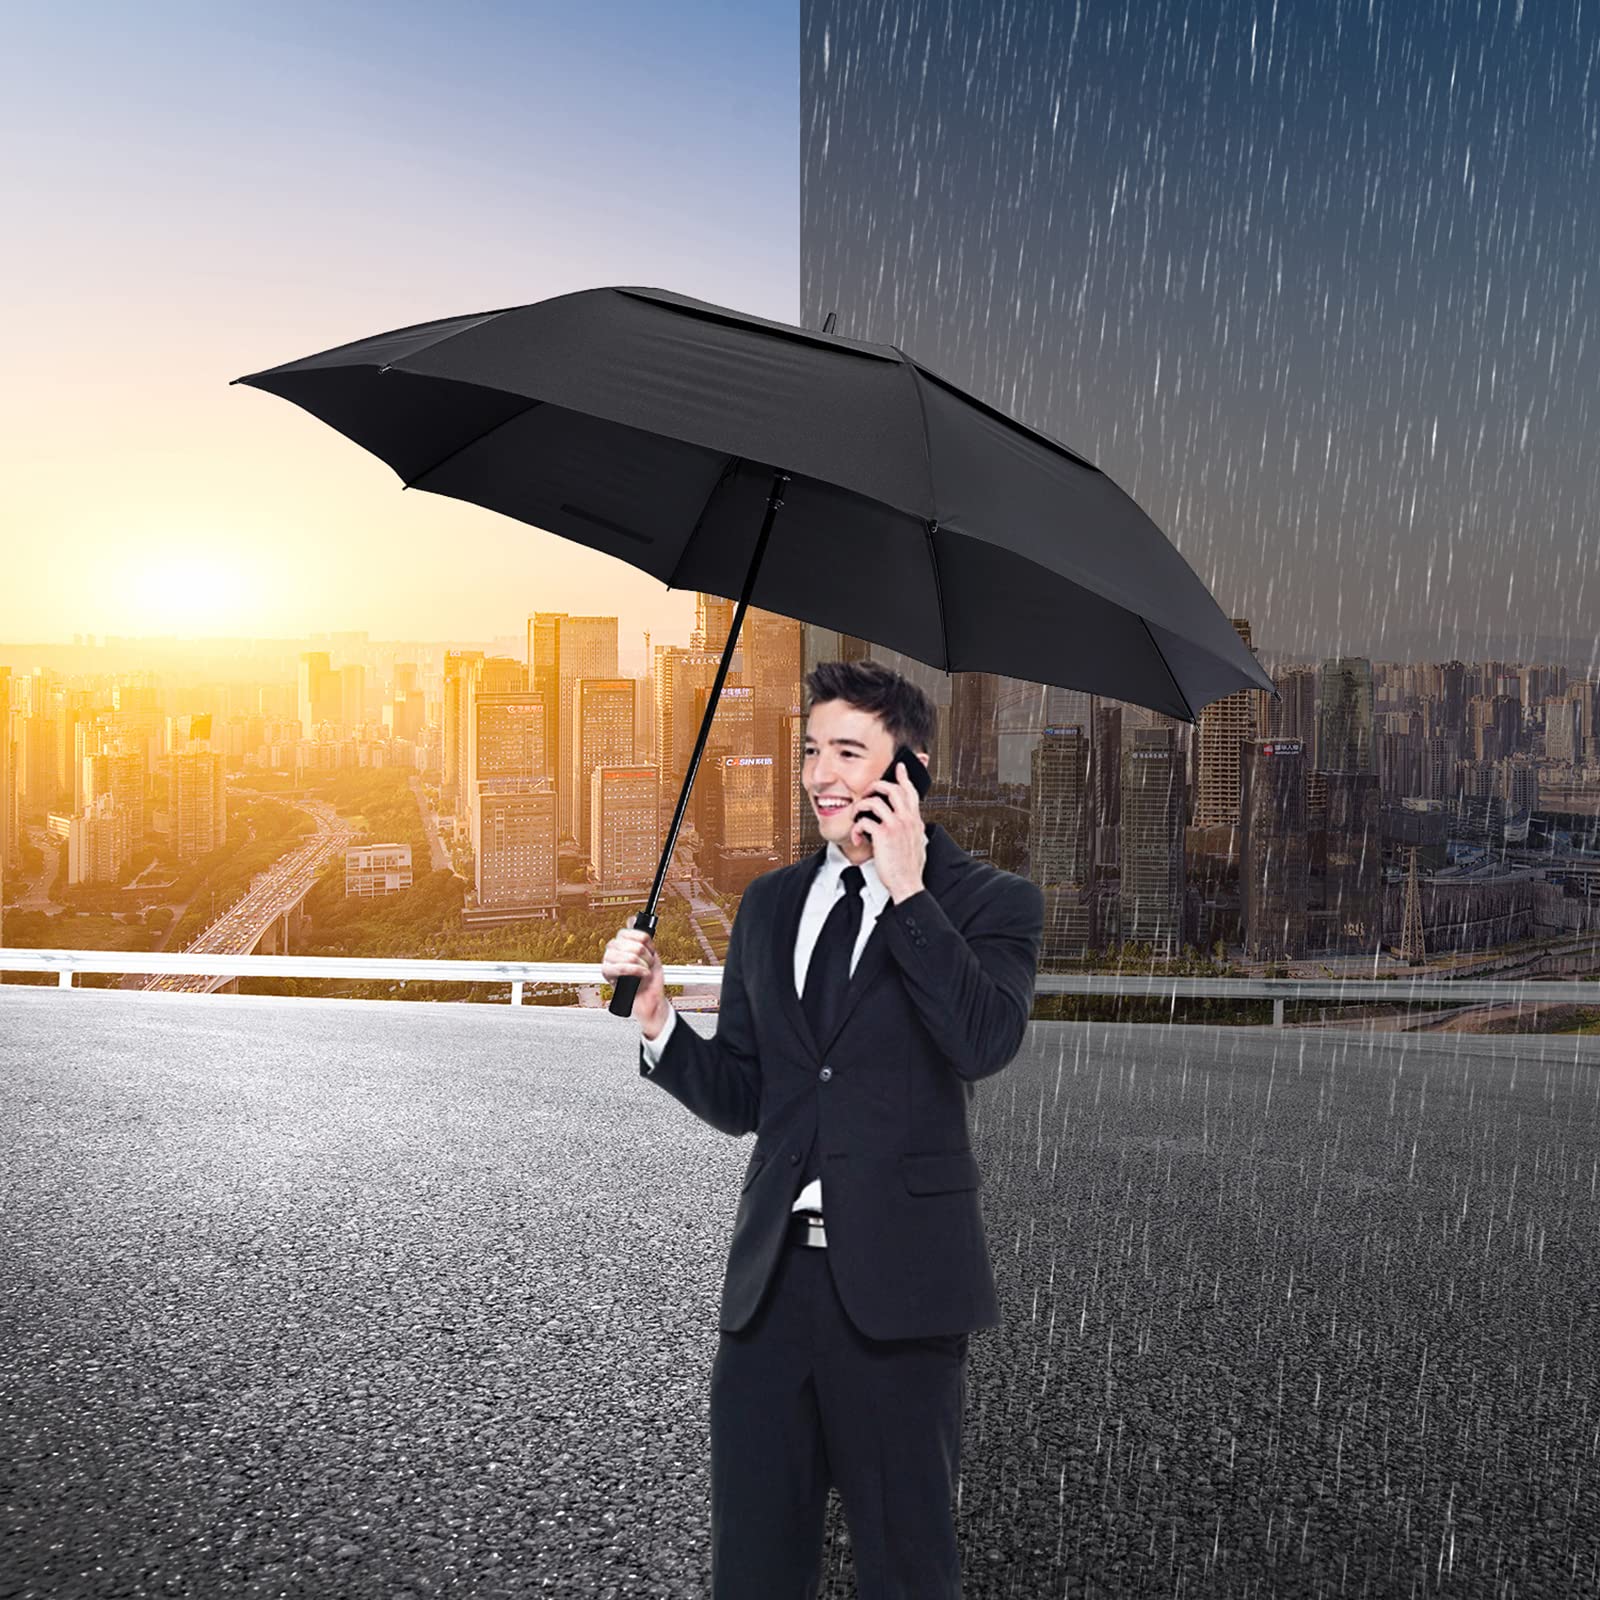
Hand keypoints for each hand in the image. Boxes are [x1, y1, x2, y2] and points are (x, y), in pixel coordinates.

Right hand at [602, 924, 667, 1029]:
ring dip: (642, 965)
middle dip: (644, 954)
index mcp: (622, 944)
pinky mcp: (606, 974)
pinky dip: (636, 971)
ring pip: (626, 955)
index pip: (627, 931)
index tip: (649, 947)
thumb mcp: (651, 953)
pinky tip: (641, 975)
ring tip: (644, 971)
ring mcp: (608, 961)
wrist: (651, 1000)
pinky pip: (620, 967)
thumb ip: (643, 937)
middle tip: (648, 963)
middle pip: (628, 943)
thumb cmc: (650, 980)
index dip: (642, 939)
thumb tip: (633, 918)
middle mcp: (613, 951)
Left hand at [851, 761, 926, 900]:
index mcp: (915, 820)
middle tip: (866, 792)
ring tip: (857, 816)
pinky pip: (865, 820)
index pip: (911, 791)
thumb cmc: (909, 868)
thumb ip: (913, 829)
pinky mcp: (883, 834)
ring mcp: (896, 825)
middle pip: (892, 789)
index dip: (904, 777)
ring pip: (875, 801)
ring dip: (861, 807)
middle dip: (875, 786)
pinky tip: (858, 838)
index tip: (899, 767)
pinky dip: (857, 828)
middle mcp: (908, 819)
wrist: (907, 884)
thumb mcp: (917, 843)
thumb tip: (911, 823)